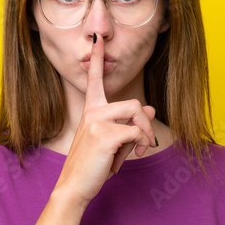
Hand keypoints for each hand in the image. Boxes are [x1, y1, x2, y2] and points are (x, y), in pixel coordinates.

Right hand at [54, 32, 156, 205]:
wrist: (74, 186)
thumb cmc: (92, 166)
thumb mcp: (112, 142)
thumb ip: (129, 123)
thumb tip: (149, 107)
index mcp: (90, 111)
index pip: (94, 79)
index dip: (97, 58)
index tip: (96, 37)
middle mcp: (92, 112)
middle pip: (133, 104)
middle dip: (146, 124)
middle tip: (144, 144)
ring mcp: (96, 122)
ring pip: (137, 115)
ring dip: (145, 135)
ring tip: (137, 152)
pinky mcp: (104, 135)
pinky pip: (136, 133)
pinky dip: (141, 145)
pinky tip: (130, 157)